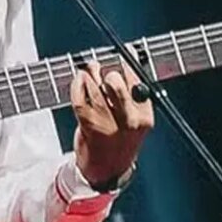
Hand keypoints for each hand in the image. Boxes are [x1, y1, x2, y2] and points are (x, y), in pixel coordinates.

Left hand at [71, 61, 152, 188]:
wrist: (108, 169)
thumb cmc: (121, 140)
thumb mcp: (136, 121)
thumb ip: (133, 97)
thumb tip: (128, 62)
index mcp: (144, 117)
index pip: (137, 81)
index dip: (130, 62)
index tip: (127, 52)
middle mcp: (128, 120)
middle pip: (115, 84)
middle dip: (107, 72)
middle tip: (103, 69)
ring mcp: (107, 124)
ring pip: (95, 88)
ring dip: (89, 74)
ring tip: (88, 70)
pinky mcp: (88, 125)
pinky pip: (79, 98)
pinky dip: (77, 85)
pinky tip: (79, 80)